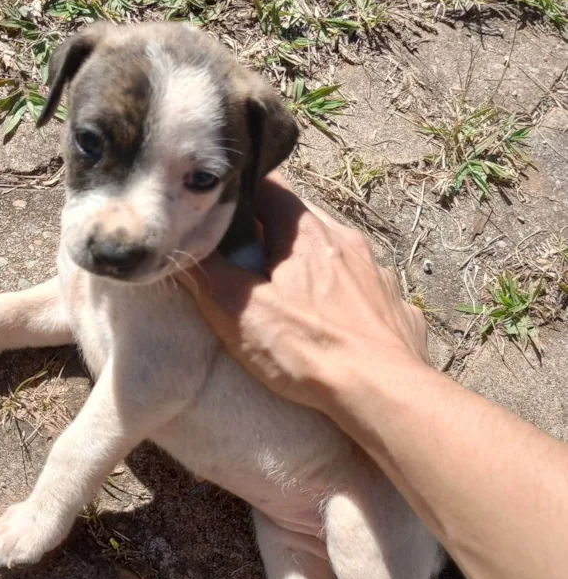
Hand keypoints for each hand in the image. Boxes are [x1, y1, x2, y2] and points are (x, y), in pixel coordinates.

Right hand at [179, 172, 427, 415]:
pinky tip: (335, 325)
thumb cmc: (308, 348)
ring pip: (335, 256)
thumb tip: (182, 247)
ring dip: (311, 267)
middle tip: (245, 265)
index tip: (216, 214)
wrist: (382, 392)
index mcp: (307, 232)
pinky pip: (364, 292)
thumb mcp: (238, 311)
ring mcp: (377, 274)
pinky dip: (345, 300)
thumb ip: (206, 274)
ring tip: (290, 298)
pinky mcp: (395, 308)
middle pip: (301, 222)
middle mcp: (347, 242)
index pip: (269, 186)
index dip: (238, 195)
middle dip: (271, 236)